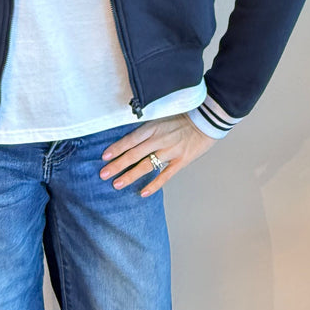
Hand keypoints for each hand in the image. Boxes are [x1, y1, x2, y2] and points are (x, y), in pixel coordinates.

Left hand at [99, 113, 215, 196]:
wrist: (206, 119)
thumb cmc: (183, 117)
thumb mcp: (162, 117)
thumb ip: (148, 128)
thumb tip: (131, 137)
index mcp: (153, 127)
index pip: (130, 139)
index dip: (117, 148)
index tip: (104, 157)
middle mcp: (159, 139)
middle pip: (134, 154)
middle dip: (117, 165)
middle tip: (103, 174)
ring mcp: (170, 151)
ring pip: (146, 165)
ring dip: (130, 175)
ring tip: (117, 184)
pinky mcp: (181, 161)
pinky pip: (165, 175)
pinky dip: (154, 184)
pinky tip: (143, 193)